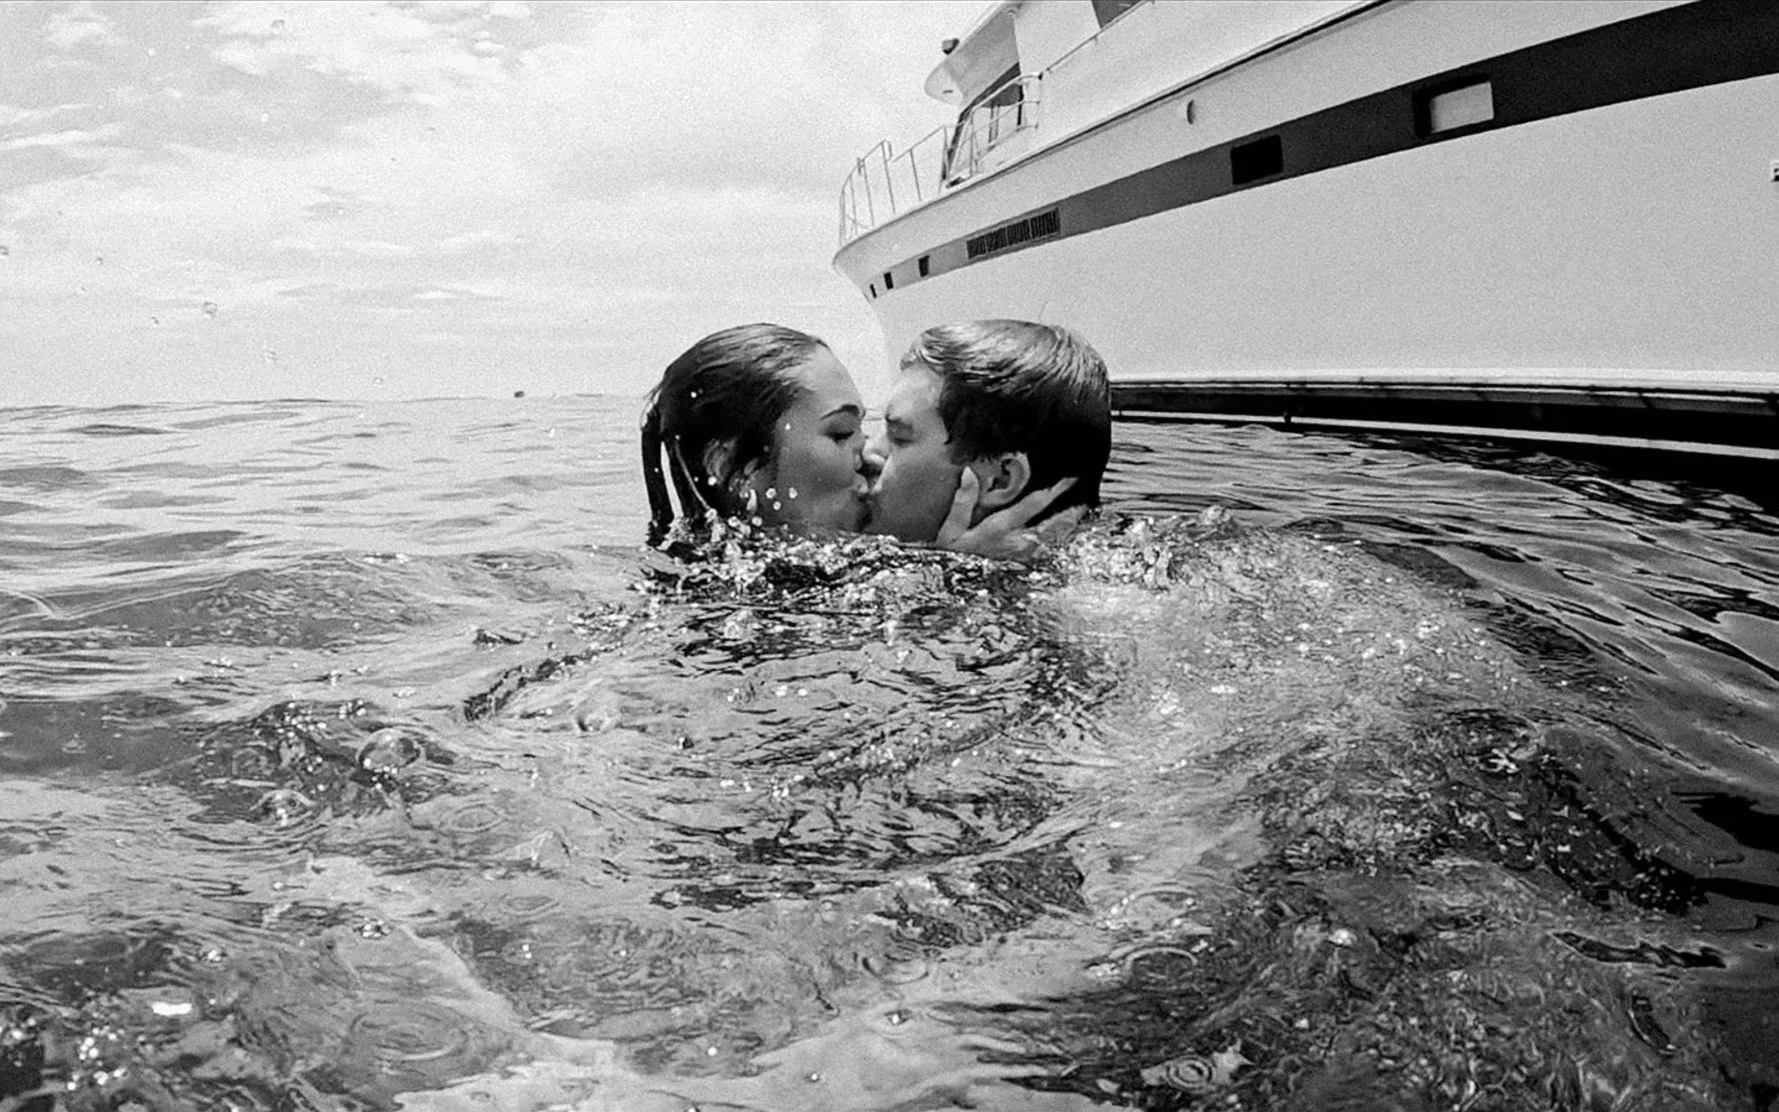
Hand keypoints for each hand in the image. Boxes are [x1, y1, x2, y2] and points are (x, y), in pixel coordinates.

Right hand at [935, 470, 1083, 562]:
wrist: (949, 582)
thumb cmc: (950, 552)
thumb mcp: (951, 527)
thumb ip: (962, 500)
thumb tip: (971, 472)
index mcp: (1001, 528)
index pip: (1033, 505)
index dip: (1054, 490)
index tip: (1069, 478)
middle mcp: (1017, 543)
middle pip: (1054, 525)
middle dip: (1071, 511)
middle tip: (1086, 499)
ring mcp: (1023, 555)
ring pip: (1054, 539)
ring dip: (1068, 525)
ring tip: (1080, 512)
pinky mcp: (1023, 563)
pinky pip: (1048, 550)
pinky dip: (1059, 539)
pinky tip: (1065, 532)